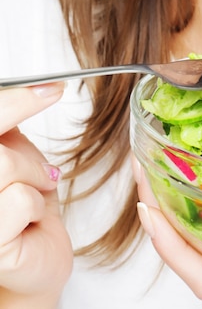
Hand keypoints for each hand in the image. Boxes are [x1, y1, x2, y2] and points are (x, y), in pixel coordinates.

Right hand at [0, 85, 72, 307]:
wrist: (37, 258)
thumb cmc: (25, 208)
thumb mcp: (17, 156)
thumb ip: (6, 129)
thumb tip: (26, 90)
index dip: (16, 99)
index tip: (52, 88)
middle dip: (27, 157)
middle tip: (43, 176)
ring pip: (5, 166)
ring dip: (35, 180)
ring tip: (35, 198)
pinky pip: (21, 200)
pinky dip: (37, 206)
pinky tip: (29, 222)